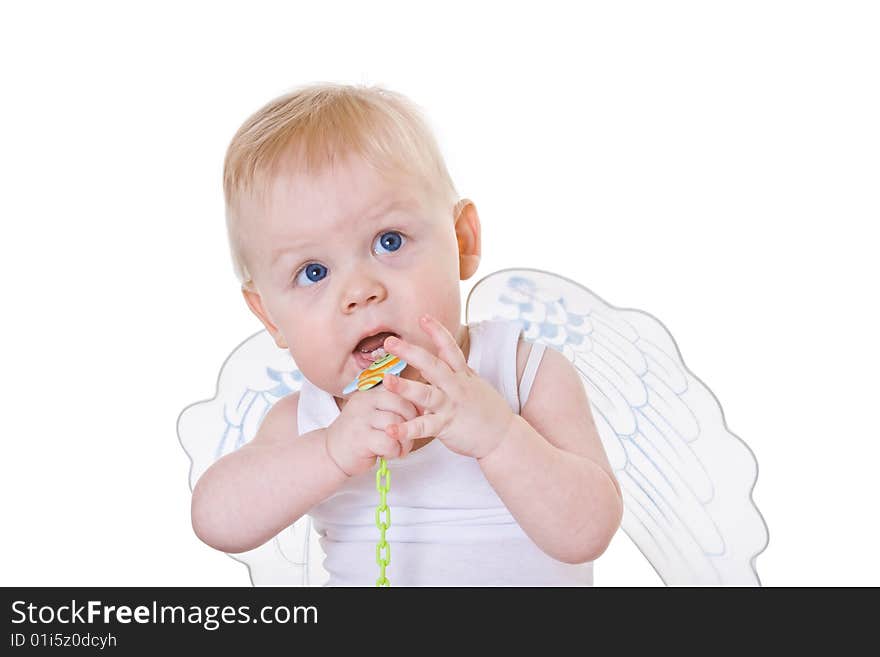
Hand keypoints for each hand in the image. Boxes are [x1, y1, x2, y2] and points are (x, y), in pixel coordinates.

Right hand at [325, 385, 419, 476]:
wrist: (331, 453)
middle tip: (408, 436)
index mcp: (369, 394)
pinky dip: (394, 451)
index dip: (414, 406)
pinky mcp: (361, 439)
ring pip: (397, 425)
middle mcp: (364, 403)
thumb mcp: (372, 415)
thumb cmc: (358, 435)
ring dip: (404, 441)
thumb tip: (422, 407)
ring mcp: (361, 420)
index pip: (399, 391)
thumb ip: (391, 409)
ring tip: (399, 448)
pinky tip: (388, 454)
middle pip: (402, 405)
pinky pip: (389, 443)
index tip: (417, 419)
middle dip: (412, 423)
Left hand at [382, 314, 515, 458]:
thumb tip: (443, 354)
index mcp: (462, 375)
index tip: (423, 317)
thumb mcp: (475, 384)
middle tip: (390, 342)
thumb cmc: (488, 410)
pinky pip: (424, 428)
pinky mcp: (447, 426)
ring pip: (426, 394)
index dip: (437, 332)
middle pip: (432, 365)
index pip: (449, 348)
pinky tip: (391, 429)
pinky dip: (407, 429)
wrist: (504, 436)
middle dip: (411, 352)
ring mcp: (451, 406)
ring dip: (405, 387)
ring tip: (386, 380)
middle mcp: (456, 387)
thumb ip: (457, 370)